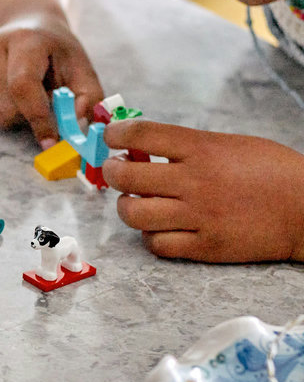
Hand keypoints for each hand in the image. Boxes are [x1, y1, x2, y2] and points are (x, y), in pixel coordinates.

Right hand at [0, 11, 102, 146]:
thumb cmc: (56, 52)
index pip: (22, 85)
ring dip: (15, 116)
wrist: (28, 28)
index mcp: (25, 40)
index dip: (38, 117)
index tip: (51, 140)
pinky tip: (9, 95)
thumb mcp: (81, 68)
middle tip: (43, 102)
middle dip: (29, 117)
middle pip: (7, 106)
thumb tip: (76, 123)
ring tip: (26, 96)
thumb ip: (88, 97)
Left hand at [102, 120, 303, 262]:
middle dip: (112, 171)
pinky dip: (150, 236)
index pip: (141, 134)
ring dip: (127, 206)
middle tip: (117, 170)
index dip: (115, 134)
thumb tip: (142, 147)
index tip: (110, 136)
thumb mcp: (229, 144)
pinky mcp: (206, 247)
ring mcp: (199, 217)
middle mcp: (195, 182)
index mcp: (201, 149)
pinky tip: (159, 227)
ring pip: (133, 213)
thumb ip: (186, 146)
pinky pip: (157, 244)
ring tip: (136, 201)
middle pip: (126, 175)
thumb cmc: (272, 171)